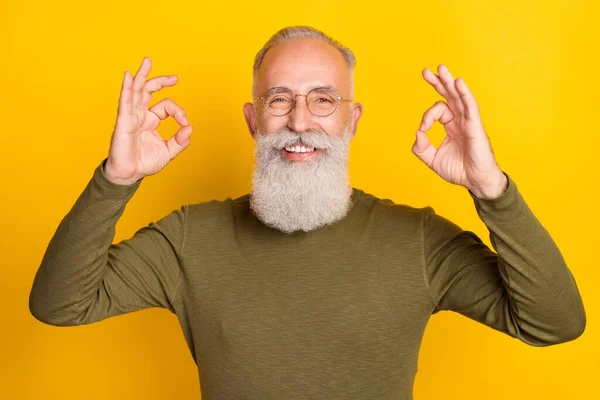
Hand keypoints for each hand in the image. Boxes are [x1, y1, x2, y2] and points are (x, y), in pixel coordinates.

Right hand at [104, 57, 192, 184]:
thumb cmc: (145, 163)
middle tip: (174, 78)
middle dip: (160, 81)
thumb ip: (180, 141)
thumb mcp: (168, 151)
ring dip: (142, 75)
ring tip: (147, 61)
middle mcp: (140, 115)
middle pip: (148, 90)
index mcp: (150, 120)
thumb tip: (189, 128)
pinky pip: (125, 102)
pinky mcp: (123, 122)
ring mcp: (131, 117)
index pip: (166, 106)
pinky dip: (127, 88)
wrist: (130, 175)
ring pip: (136, 91)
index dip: (178, 111)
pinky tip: (129, 76)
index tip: (185, 124)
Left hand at [411, 64, 506, 198]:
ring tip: (441, 68)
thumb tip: (418, 132)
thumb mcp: (433, 160)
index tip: (423, 129)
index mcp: (451, 126)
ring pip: (458, 97)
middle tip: (426, 71)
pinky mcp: (476, 126)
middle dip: (438, 82)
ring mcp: (469, 122)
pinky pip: (470, 106)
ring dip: (449, 82)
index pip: (437, 111)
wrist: (477, 181)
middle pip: (449, 96)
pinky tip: (458, 82)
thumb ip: (421, 148)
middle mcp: (460, 120)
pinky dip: (464, 94)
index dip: (427, 117)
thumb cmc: (459, 170)